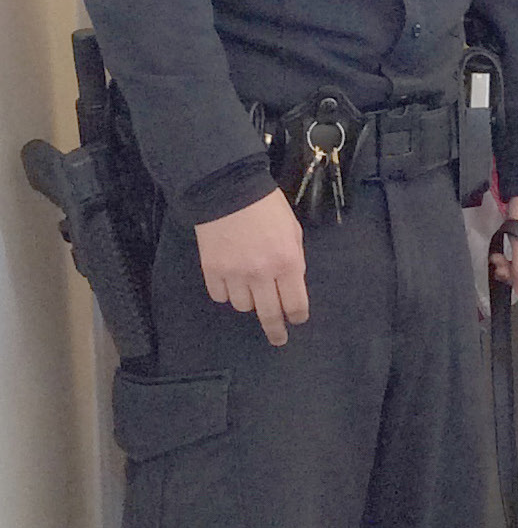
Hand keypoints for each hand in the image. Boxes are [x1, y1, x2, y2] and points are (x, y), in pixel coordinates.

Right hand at [195, 188, 308, 346]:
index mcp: (287, 262)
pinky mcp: (212, 270)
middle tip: (278, 338)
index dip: (296, 316)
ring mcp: (235, 274)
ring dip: (249, 301)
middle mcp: (262, 274)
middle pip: (269, 314)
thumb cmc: (266, 206)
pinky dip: (226, 292)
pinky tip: (230, 279)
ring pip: (243, 306)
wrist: (228, 189)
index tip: (295, 320)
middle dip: (276, 330)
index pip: (295, 304)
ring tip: (250, 286)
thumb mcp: (292, 230)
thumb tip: (291, 285)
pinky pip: (220, 296)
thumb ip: (294, 260)